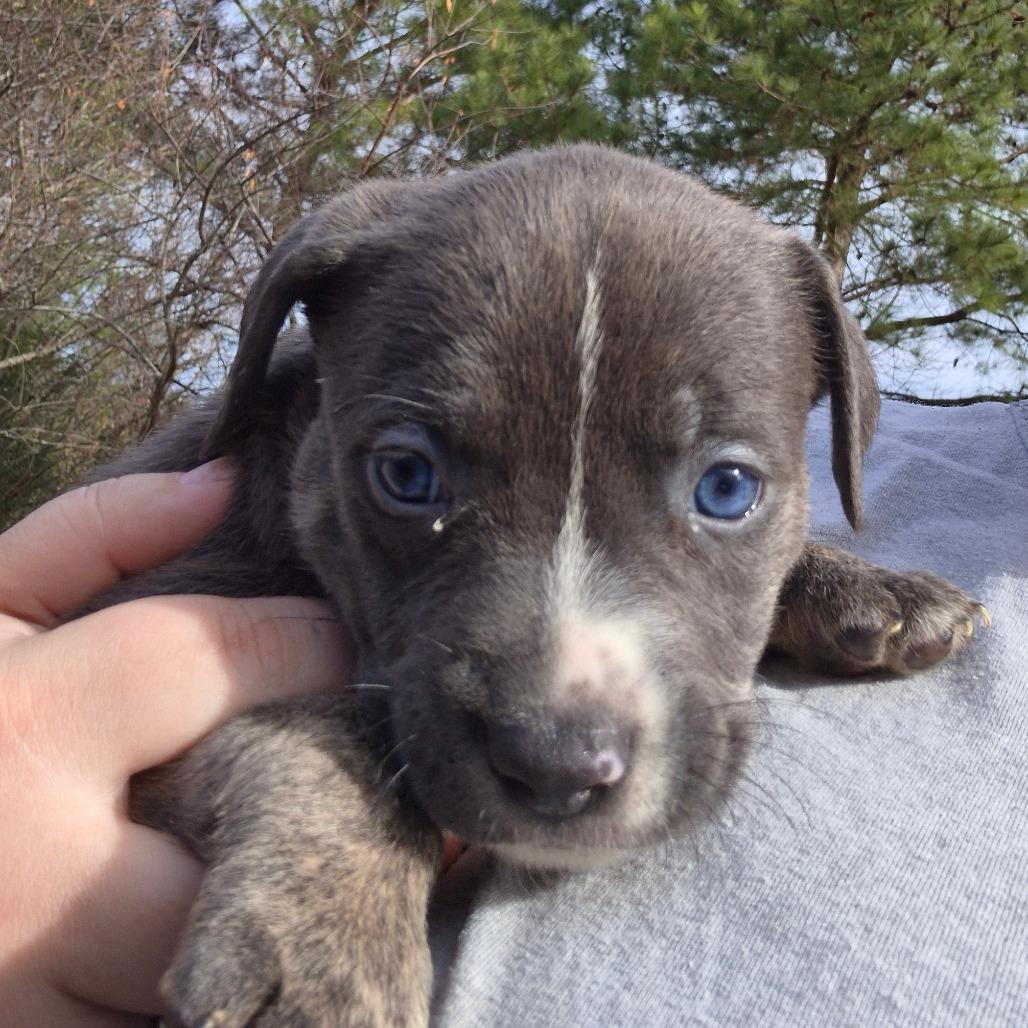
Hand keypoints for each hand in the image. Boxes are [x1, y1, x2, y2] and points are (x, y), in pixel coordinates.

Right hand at [0, 463, 351, 1026]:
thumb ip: (94, 536)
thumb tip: (224, 478)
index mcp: (19, 733)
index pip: (199, 662)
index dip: (299, 644)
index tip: (342, 643)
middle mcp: (37, 883)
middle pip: (253, 828)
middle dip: (329, 791)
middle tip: (378, 761)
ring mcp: (48, 999)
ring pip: (238, 940)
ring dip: (298, 885)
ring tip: (334, 835)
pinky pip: (187, 1011)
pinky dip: (242, 958)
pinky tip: (256, 910)